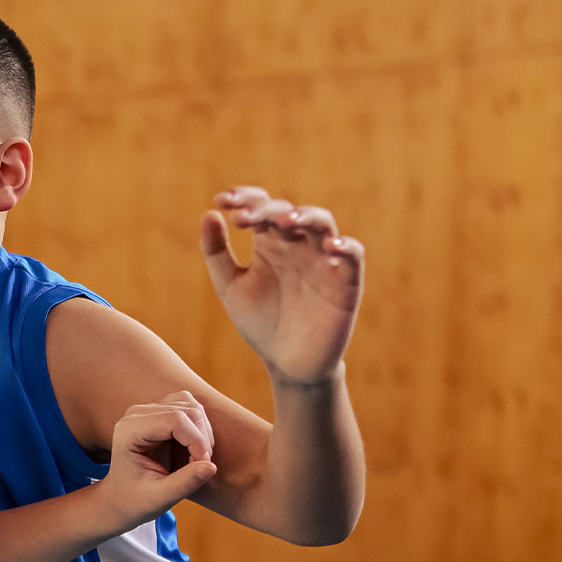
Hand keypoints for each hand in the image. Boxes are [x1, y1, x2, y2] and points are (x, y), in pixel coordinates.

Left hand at [93, 391, 218, 524]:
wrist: (120, 498)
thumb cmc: (135, 500)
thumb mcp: (159, 498)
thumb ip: (184, 483)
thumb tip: (211, 466)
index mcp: (129, 431)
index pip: (176, 420)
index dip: (196, 441)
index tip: (201, 466)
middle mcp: (136, 414)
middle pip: (187, 410)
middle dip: (202, 439)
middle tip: (200, 466)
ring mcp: (148, 410)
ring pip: (192, 406)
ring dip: (203, 432)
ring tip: (198, 458)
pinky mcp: (159, 411)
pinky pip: (189, 407)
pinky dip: (199, 426)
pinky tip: (195, 447)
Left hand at [201, 187, 362, 384]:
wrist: (287, 364)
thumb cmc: (261, 322)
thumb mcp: (230, 287)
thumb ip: (217, 253)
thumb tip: (208, 213)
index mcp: (271, 242)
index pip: (261, 207)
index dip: (244, 198)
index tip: (221, 201)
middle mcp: (298, 244)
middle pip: (286, 211)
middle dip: (266, 210)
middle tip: (244, 217)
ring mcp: (323, 259)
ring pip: (322, 223)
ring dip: (306, 216)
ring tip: (286, 221)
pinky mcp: (346, 281)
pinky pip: (353, 255)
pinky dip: (346, 246)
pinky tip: (331, 245)